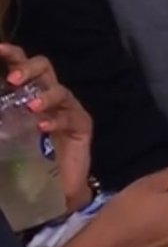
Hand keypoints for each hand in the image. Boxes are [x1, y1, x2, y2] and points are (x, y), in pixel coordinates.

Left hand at [0, 43, 92, 210]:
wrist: (53, 191)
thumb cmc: (25, 162)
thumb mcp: (4, 138)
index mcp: (26, 95)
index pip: (19, 66)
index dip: (10, 54)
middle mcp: (47, 96)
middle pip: (44, 67)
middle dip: (28, 67)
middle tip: (13, 79)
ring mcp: (67, 109)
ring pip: (60, 90)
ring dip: (45, 95)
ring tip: (31, 107)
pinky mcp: (81, 125)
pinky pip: (71, 116)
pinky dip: (56, 119)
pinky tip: (43, 127)